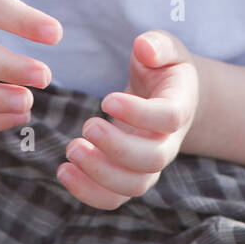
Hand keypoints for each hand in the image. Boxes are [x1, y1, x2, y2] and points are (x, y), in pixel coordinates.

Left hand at [57, 31, 198, 208]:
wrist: (169, 96)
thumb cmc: (163, 68)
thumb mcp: (165, 47)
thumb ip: (158, 45)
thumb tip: (145, 47)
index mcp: (180, 106)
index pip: (169, 118)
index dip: (139, 113)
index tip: (107, 99)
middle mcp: (169, 142)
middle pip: (153, 160)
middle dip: (117, 148)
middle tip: (87, 126)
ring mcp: (150, 164)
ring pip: (133, 186)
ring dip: (100, 175)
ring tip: (72, 151)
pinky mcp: (129, 176)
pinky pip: (114, 198)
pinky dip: (88, 192)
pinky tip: (64, 171)